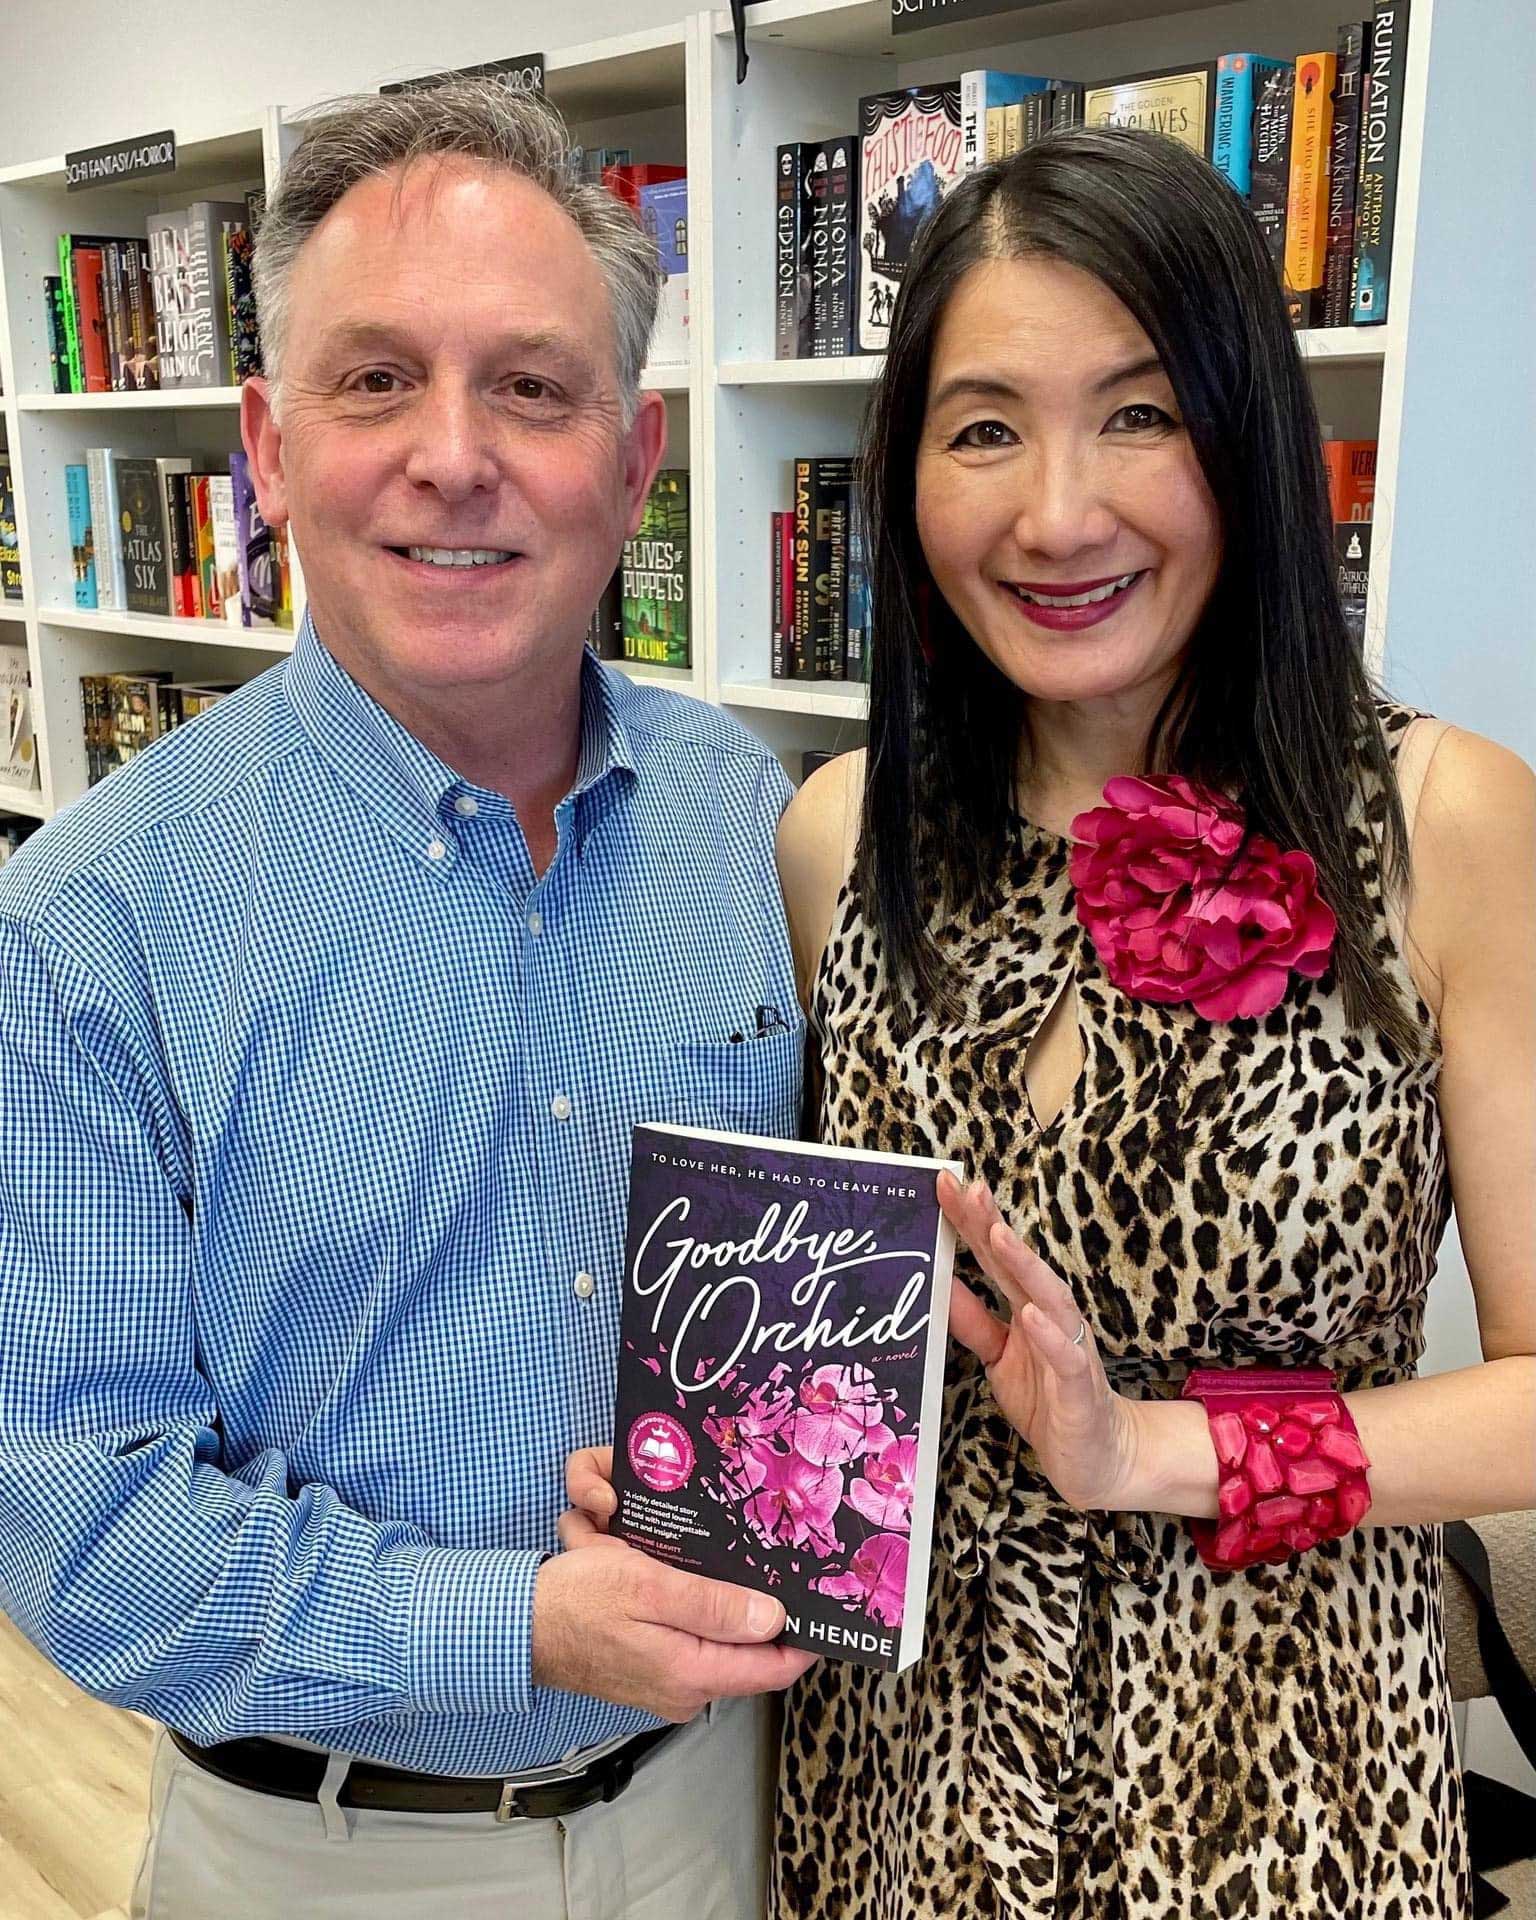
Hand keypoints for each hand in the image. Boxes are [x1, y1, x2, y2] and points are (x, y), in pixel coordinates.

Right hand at [535, 1448, 816, 1721]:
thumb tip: (771, 1618)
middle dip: (765, 1615)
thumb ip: (713, 1606)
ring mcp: (667, 1688)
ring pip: (723, 1649)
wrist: (520, 1625)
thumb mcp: (648, 1586)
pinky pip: (695, 1647)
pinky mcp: (651, 1674)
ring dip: (729, 1613)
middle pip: (751, 1657)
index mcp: (691, 1673)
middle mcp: (686, 1692)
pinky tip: (693, 1584)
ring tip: (732, 1569)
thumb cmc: (578, 1601)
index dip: (805, 1636)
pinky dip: (700, 1618)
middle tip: (777, 1569)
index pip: (775, 1668)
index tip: (825, 1603)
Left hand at [939, 1172, 1142, 1512]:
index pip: (994, 1257)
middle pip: (1019, 1264)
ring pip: (1048, 1297)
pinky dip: (1049, 1335)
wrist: (1096, 1458)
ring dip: (1024, 1264)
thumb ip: (972, 1320)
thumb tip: (937, 1281)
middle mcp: (1049, 1318)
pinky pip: (1066, 1356)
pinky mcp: (1080, 1387)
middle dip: (994, 1224)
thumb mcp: (998, 1355)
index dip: (970, 1221)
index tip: (942, 1183)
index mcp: (1027, 1307)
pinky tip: (1029, 1315)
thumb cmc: (1047, 1400)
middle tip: (969, 1187)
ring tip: (998, 1233)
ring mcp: (1068, 1348)